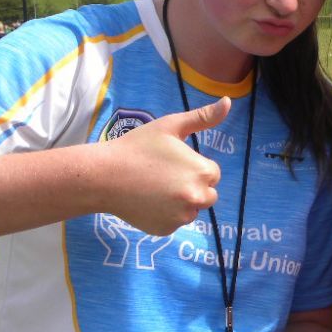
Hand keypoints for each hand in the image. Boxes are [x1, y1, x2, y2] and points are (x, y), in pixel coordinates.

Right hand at [101, 97, 230, 234]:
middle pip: (207, 194)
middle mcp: (197, 198)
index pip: (212, 173)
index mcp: (203, 172)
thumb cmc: (137, 146)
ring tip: (155, 188)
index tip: (172, 161)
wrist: (103, 175)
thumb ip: (203, 117)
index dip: (193, 166)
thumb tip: (228, 101)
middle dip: (192, 185)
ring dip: (181, 201)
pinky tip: (147, 200)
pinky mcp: (166, 230)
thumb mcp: (171, 126)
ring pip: (191, 209)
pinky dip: (166, 214)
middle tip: (164, 176)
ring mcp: (181, 217)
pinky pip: (174, 221)